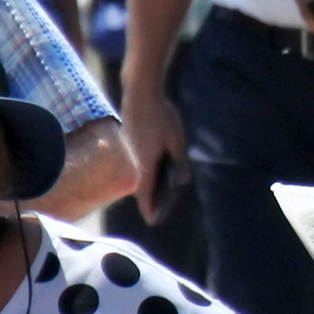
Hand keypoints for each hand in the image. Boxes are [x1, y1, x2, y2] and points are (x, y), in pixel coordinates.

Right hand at [119, 83, 185, 216]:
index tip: (152, 221)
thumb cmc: (160, 115)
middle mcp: (134, 159)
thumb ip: (180, 162)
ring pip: (140, 171)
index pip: (146, 192)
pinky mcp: (130, 140)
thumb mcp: (177, 140)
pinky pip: (138, 160)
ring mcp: (130, 149)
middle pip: (142, 184)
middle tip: (160, 210)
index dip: (149, 208)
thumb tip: (183, 181)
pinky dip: (146, 168)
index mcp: (145, 162)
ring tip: (163, 191)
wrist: (140, 91)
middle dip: (151, 197)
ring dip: (149, 181)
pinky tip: (157, 167)